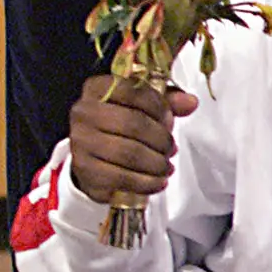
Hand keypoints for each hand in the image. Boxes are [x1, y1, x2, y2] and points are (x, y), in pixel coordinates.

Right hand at [67, 74, 198, 206]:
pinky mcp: (85, 170)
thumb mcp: (144, 107)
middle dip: (161, 139)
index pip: (133, 92)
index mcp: (97, 89)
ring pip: (130, 153)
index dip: (160, 107)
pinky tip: (159, 181)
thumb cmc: (122, 129)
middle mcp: (83, 113)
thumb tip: (190, 102)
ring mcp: (81, 142)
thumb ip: (168, 101)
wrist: (94, 158)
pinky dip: (148, 182)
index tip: (169, 121)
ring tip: (166, 165)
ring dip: (157, 163)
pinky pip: (123, 178)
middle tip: (171, 148)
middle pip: (134, 124)